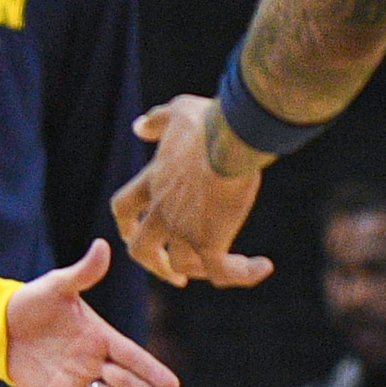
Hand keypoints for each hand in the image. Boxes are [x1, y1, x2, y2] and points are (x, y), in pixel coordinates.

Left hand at [4, 241, 180, 386]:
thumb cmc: (31, 303)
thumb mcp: (57, 286)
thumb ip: (82, 273)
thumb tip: (102, 245)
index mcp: (101, 336)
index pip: (133, 356)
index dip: (152, 369)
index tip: (174, 384)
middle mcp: (96, 360)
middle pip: (129, 382)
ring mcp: (80, 380)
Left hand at [112, 100, 275, 288]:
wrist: (231, 139)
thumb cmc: (209, 122)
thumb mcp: (177, 112)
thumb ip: (156, 121)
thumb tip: (139, 126)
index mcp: (153, 183)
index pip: (122, 209)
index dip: (126, 224)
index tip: (134, 232)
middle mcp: (162, 211)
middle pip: (140, 250)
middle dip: (154, 264)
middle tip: (173, 272)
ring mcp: (184, 230)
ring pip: (182, 265)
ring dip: (201, 269)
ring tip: (227, 264)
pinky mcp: (211, 241)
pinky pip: (221, 272)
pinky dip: (241, 274)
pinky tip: (263, 266)